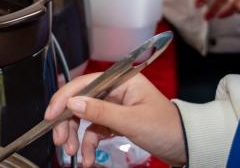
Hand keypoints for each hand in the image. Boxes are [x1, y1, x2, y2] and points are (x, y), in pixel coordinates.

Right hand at [46, 73, 186, 167]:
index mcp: (120, 81)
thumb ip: (100, 111)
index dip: (64, 99)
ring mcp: (114, 107)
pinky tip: (87, 158)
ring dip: (75, 136)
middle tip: (60, 140)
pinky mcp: (115, 122)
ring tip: (72, 153)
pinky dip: (88, 145)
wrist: (188, 147)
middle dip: (68, 123)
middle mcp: (114, 90)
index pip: (84, 84)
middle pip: (80, 101)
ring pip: (84, 118)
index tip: (51, 116)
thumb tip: (72, 103)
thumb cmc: (167, 128)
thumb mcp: (132, 121)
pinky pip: (94, 131)